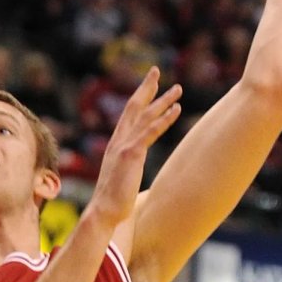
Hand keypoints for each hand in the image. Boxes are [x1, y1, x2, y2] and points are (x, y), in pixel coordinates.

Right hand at [89, 67, 181, 227]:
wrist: (104, 211)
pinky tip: (176, 109)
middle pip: (134, 106)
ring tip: (177, 89)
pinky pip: (150, 132)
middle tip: (156, 70)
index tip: (148, 84)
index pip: (128, 114)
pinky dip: (163, 119)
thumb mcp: (121, 177)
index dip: (138, 97)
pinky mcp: (131, 155)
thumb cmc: (113, 200)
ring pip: (145, 116)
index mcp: (116, 144)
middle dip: (146, 88)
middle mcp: (118, 140)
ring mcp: (124, 146)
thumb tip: (130, 169)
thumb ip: (126, 167)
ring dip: (163, 100)